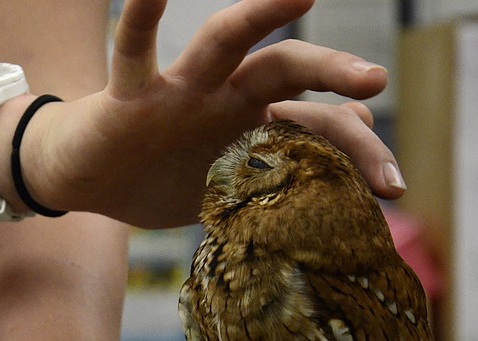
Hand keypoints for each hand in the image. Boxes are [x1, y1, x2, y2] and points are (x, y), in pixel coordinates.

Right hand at [21, 0, 402, 227]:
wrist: (87, 179)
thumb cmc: (158, 173)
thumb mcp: (228, 175)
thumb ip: (291, 148)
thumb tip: (358, 122)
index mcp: (247, 124)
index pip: (315, 126)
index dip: (358, 150)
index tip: (391, 186)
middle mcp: (220, 99)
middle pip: (284, 70)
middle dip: (330, 73)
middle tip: (376, 80)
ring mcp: (177, 92)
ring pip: (223, 43)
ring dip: (261, 14)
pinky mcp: (129, 96)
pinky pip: (133, 48)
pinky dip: (142, 13)